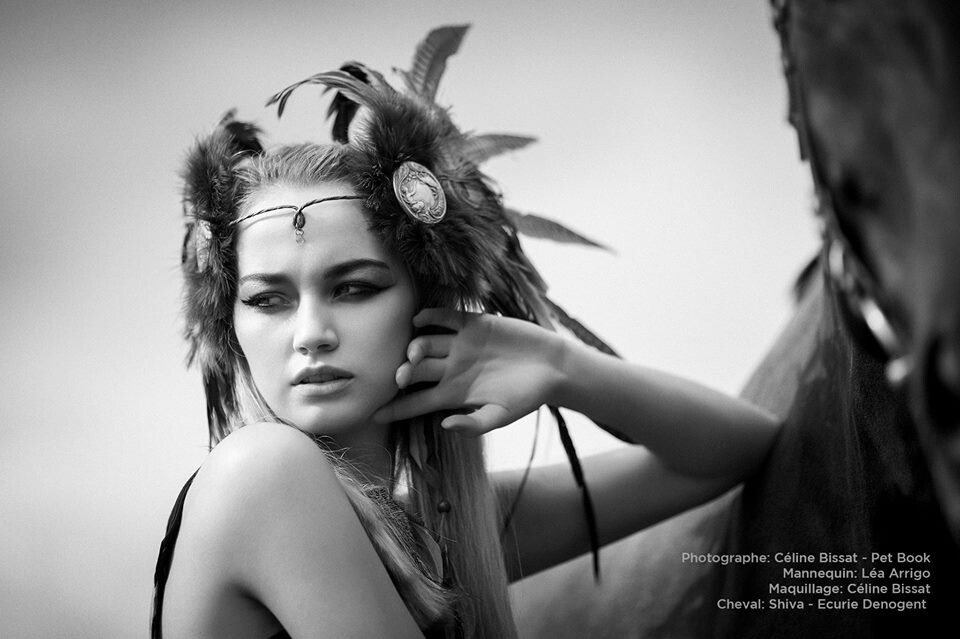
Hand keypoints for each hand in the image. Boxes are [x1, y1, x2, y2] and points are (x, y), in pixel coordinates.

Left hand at [374, 308, 565, 435]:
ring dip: (415, 347)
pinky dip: (430, 317)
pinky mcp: (474, 325)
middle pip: (415, 371)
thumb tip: (444, 426)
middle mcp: (451, 369)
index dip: (394, 409)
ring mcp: (460, 346)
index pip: (416, 403)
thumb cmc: (528, 397)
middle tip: (401, 378)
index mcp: (453, 394)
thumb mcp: (502, 416)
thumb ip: (474, 425)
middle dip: (403, 374)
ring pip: (425, 344)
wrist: (552, 368)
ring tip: (415, 352)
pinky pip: (444, 318)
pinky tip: (419, 319)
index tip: (372, 415)